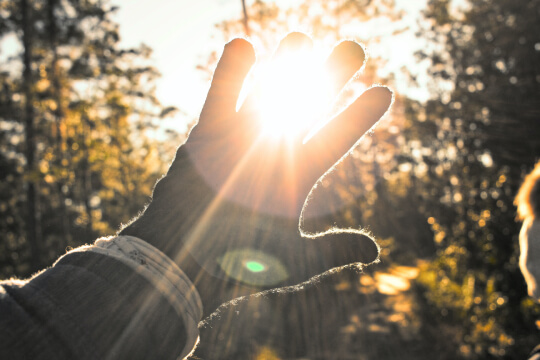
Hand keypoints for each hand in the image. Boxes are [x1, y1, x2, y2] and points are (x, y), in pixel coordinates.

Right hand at [121, 33, 391, 316]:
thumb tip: (375, 252)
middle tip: (353, 48)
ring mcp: (240, 142)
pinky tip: (244, 44)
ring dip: (284, 66)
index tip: (384, 92)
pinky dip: (231, 73)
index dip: (359, 117)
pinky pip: (221, 98)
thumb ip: (334, 249)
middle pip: (308, 107)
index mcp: (297, 179)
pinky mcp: (208, 136)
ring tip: (300, 36)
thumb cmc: (239, 266)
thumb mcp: (295, 260)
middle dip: (330, 77)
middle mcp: (273, 155)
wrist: (184, 264)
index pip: (337, 140)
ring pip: (268, 95)